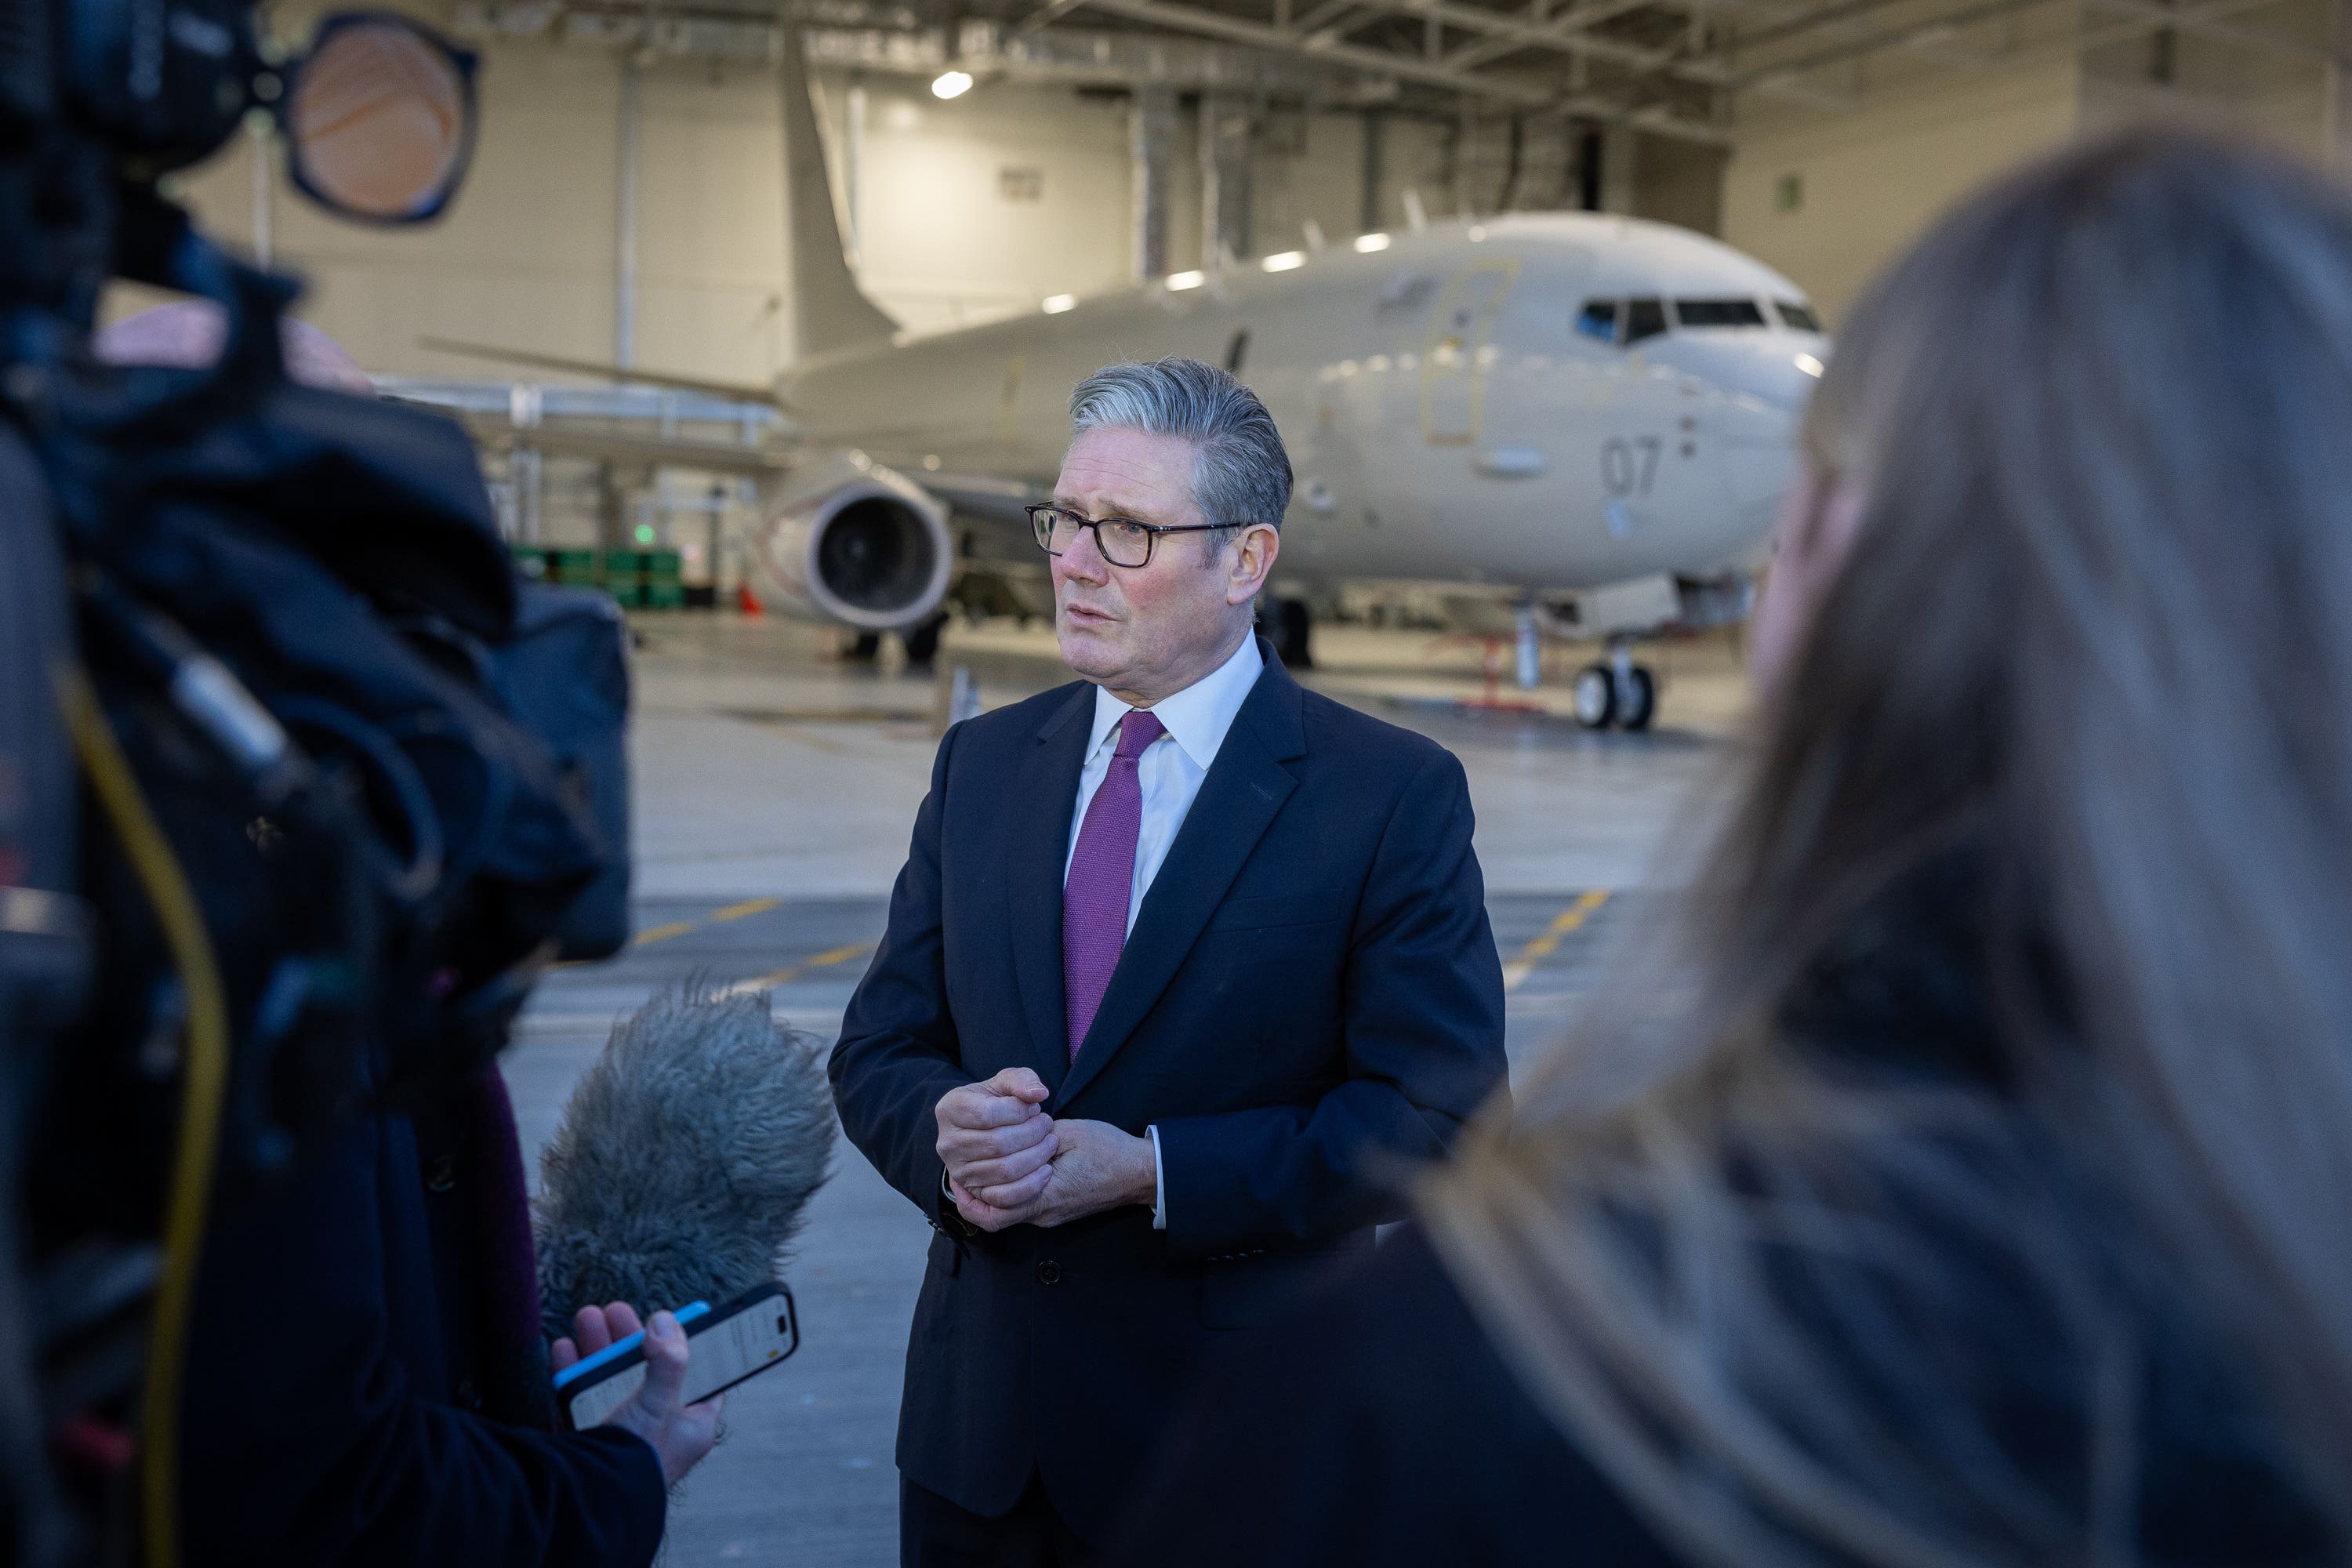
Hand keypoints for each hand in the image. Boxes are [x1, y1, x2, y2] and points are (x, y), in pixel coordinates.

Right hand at [552, 1302, 720, 1486]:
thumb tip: (665, 1322)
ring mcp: (623, 1432)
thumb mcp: (662, 1404)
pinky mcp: (591, 1438)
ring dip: (600, 1347)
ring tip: (588, 1316)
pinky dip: (574, 1372)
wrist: (590, 1501)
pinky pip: (582, 1399)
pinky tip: (565, 1348)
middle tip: (616, 1310)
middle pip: (648, 1371)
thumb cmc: (638, 1459)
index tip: (674, 1321)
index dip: (688, 1346)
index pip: (700, 1376)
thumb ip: (668, 1361)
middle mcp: (659, 1428)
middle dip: (631, 1339)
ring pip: (612, 1380)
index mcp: (691, 1424)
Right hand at [935, 1068, 1056, 1207]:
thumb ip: (1022, 1080)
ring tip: (1050, 1143)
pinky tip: (1046, 1170)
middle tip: (1048, 1125)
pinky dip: (1031, 1185)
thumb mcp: (1006, 1082)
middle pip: (998, 1143)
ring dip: (1037, 1157)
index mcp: (950, 1109)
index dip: (1019, 1112)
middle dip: (1033, 1133)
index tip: (1034, 1108)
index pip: (988, 1114)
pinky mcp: (972, 1191)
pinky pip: (1004, 1197)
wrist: (982, 1128)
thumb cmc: (996, 1101)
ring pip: (1004, 1170)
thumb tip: (1038, 1093)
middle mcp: (947, 1142)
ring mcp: (957, 1170)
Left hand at [951, 1117, 1154, 1231]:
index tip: (957, 1175)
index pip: (993, 1209)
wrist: (1140, 1173)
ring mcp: (1051, 1215)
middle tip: (961, 1171)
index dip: (970, 1196)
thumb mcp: (1068, 1133)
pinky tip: (1007, 1171)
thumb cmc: (1108, 1150)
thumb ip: (1035, 1138)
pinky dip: (1009, 1193)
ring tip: (981, 1169)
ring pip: (1008, 1212)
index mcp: (1045, 1195)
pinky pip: (1023, 1208)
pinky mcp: (1057, 1211)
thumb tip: (1009, 1135)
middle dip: (975, 1195)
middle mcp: (1044, 1213)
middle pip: (996, 1215)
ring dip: (992, 1193)